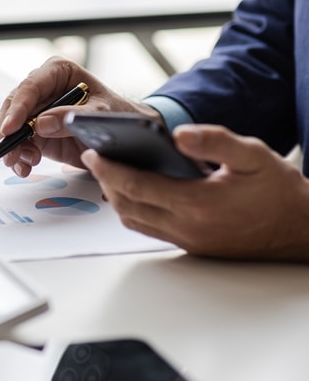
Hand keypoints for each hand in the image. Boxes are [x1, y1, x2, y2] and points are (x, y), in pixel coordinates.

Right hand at [0, 56, 160, 175]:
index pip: (30, 87)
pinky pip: (14, 141)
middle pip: (12, 106)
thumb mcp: (100, 115)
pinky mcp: (32, 130)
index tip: (10, 129)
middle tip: (12, 153)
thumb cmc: (115, 116)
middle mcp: (41, 88)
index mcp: (57, 72)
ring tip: (25, 163)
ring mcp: (34, 109)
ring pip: (6, 124)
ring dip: (12, 146)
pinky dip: (16, 155)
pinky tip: (24, 166)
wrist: (122, 135)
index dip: (17, 108)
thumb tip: (41, 124)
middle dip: (9, 132)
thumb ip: (72, 117)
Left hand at [81, 123, 308, 260]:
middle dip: (106, 181)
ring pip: (135, 221)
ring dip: (117, 198)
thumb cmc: (279, 191)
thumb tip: (177, 134)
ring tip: (108, 172)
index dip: (109, 169)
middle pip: (128, 205)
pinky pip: (150, 229)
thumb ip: (214, 141)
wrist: (302, 231)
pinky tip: (135, 190)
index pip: (137, 186)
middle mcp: (186, 227)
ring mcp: (187, 240)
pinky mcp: (191, 247)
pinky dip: (135, 210)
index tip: (92, 152)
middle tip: (94, 158)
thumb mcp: (253, 155)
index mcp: (197, 203)